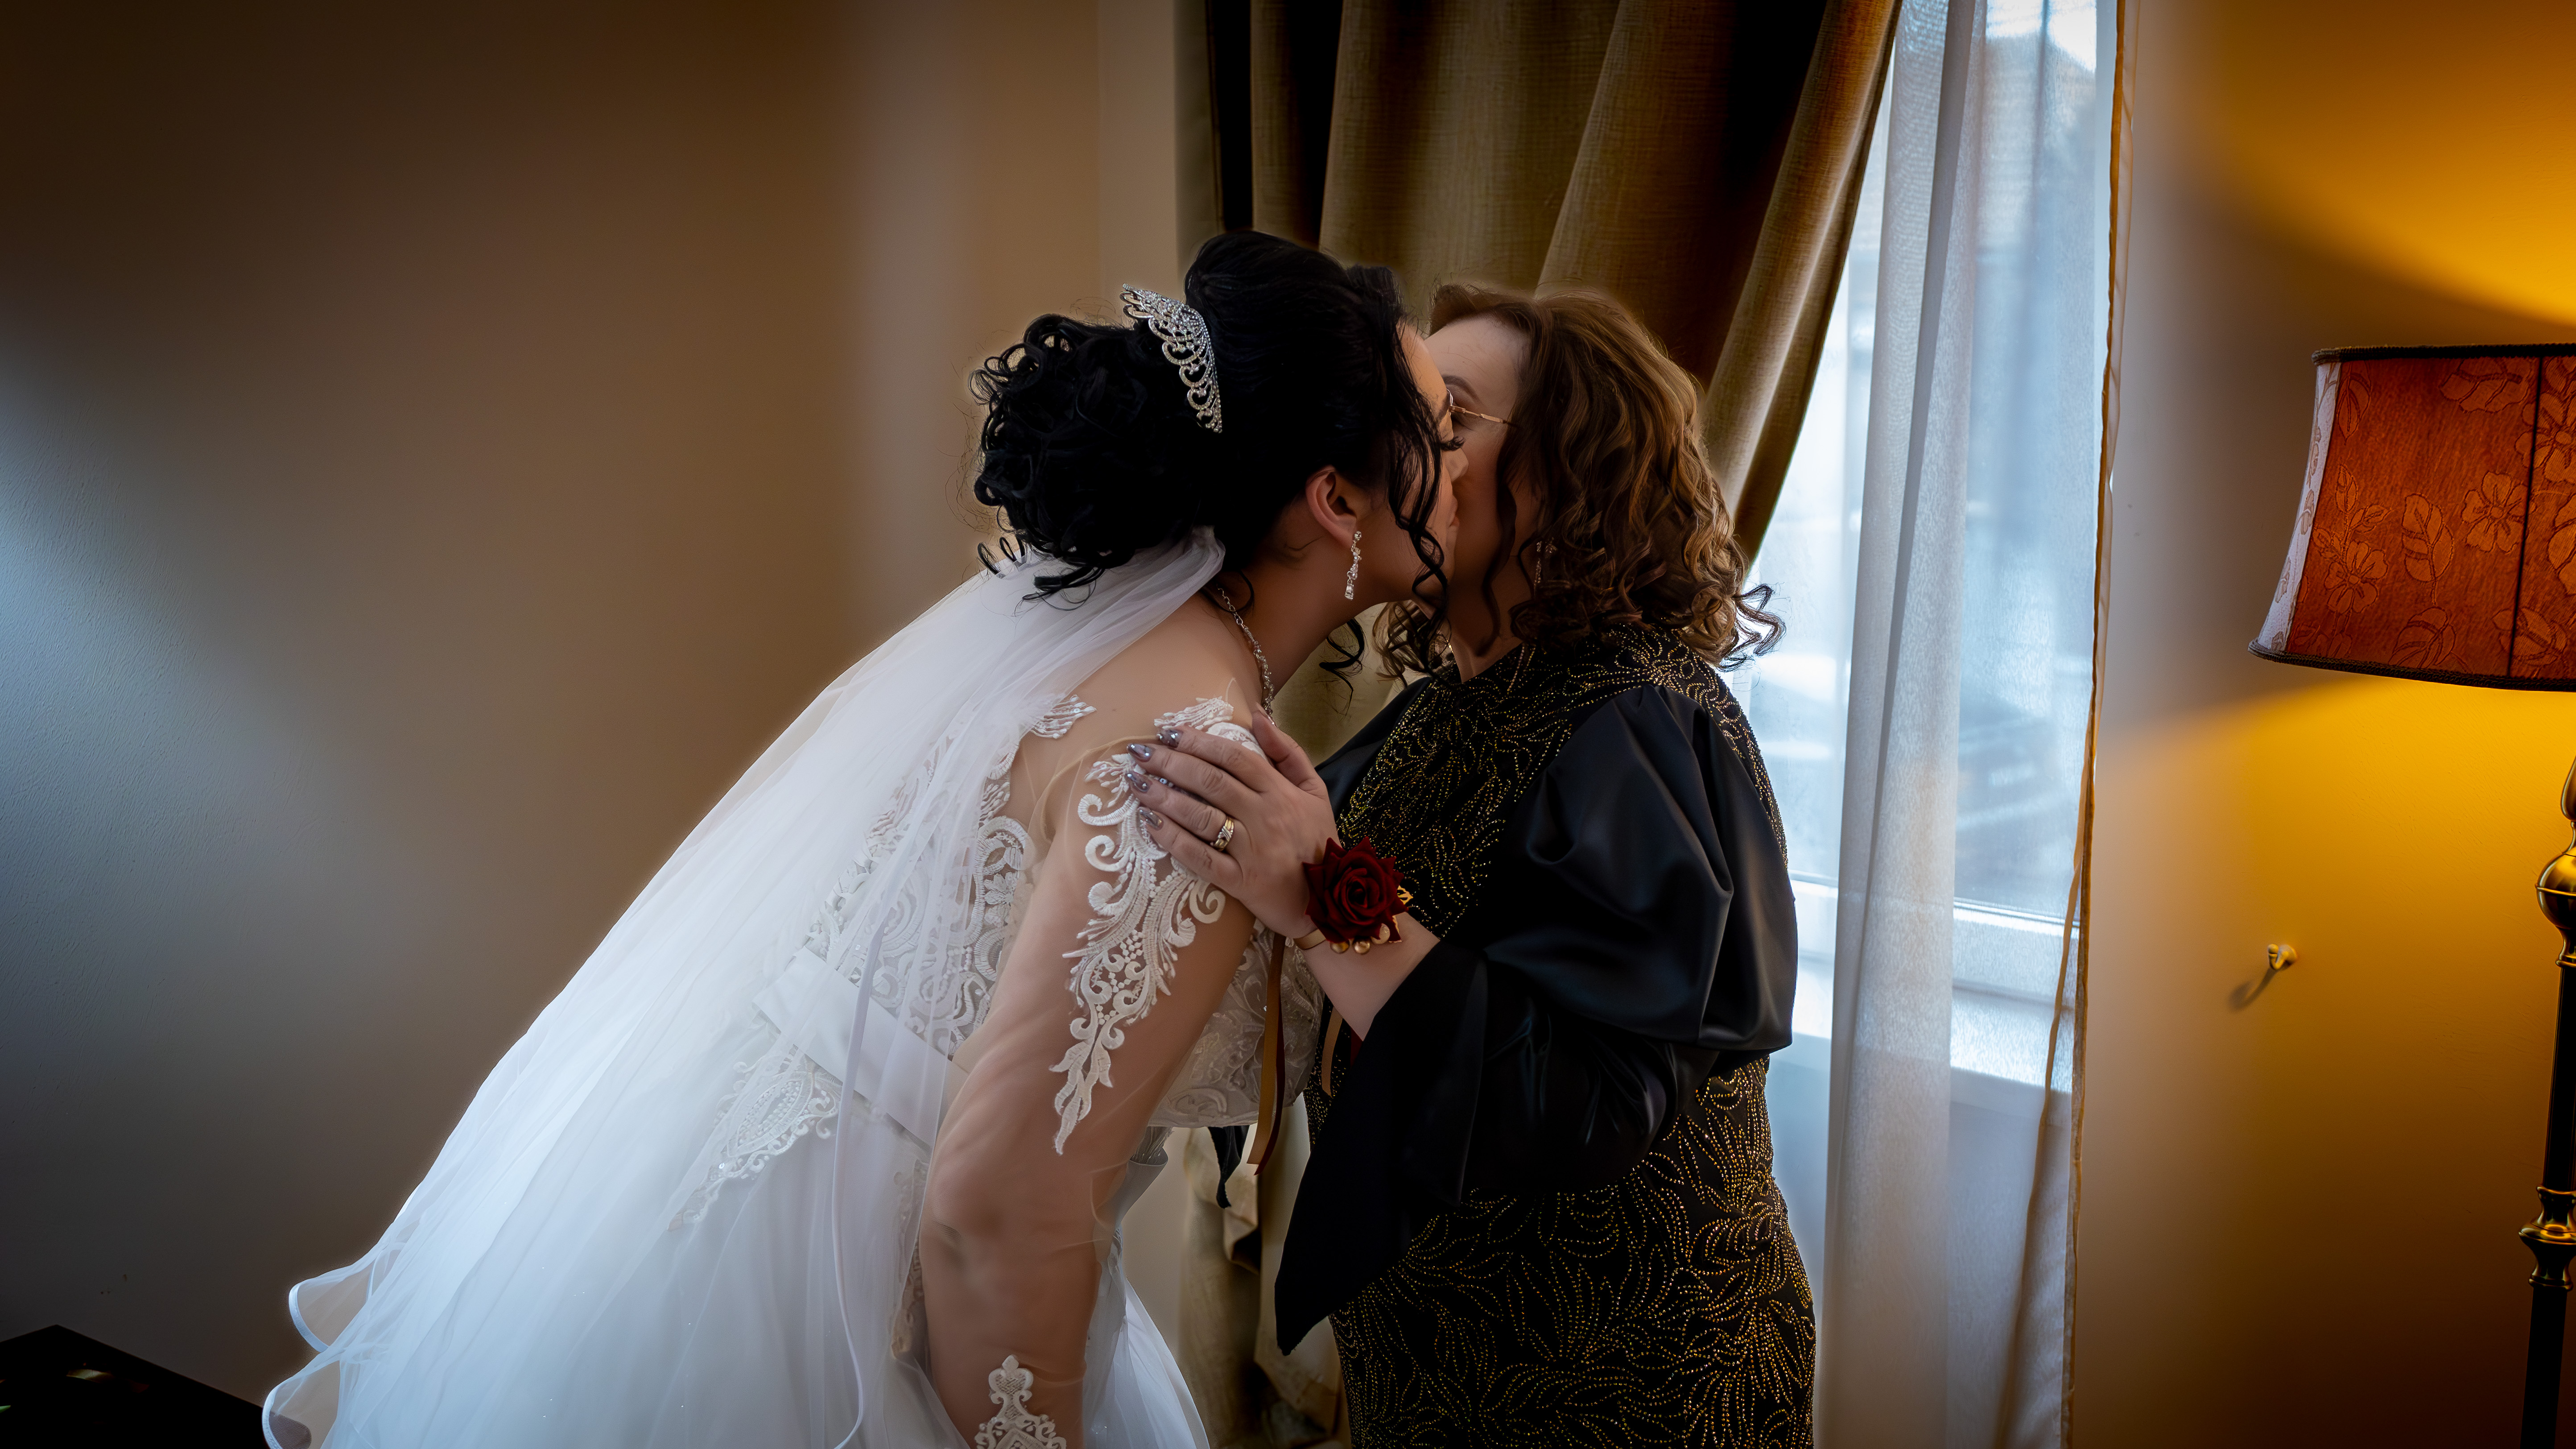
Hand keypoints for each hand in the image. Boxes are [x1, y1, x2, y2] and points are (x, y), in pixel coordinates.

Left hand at [1131, 708, 1336, 939]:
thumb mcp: (1314, 790)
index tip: (1169, 732)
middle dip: (1171, 763)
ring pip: (1202, 817)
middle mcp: (1265, 817)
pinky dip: (1173, 840)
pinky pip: (1201, 858)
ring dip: (1165, 797)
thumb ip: (1288, 751)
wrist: (1328, 900)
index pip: (1235, 757)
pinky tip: (1150, 823)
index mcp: (1281, 792)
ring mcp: (1251, 850)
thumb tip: (1258, 714)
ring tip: (1136, 783)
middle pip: (1212, 782)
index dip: (1199, 741)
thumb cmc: (1316, 840)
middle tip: (1140, 753)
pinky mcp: (1240, 882)